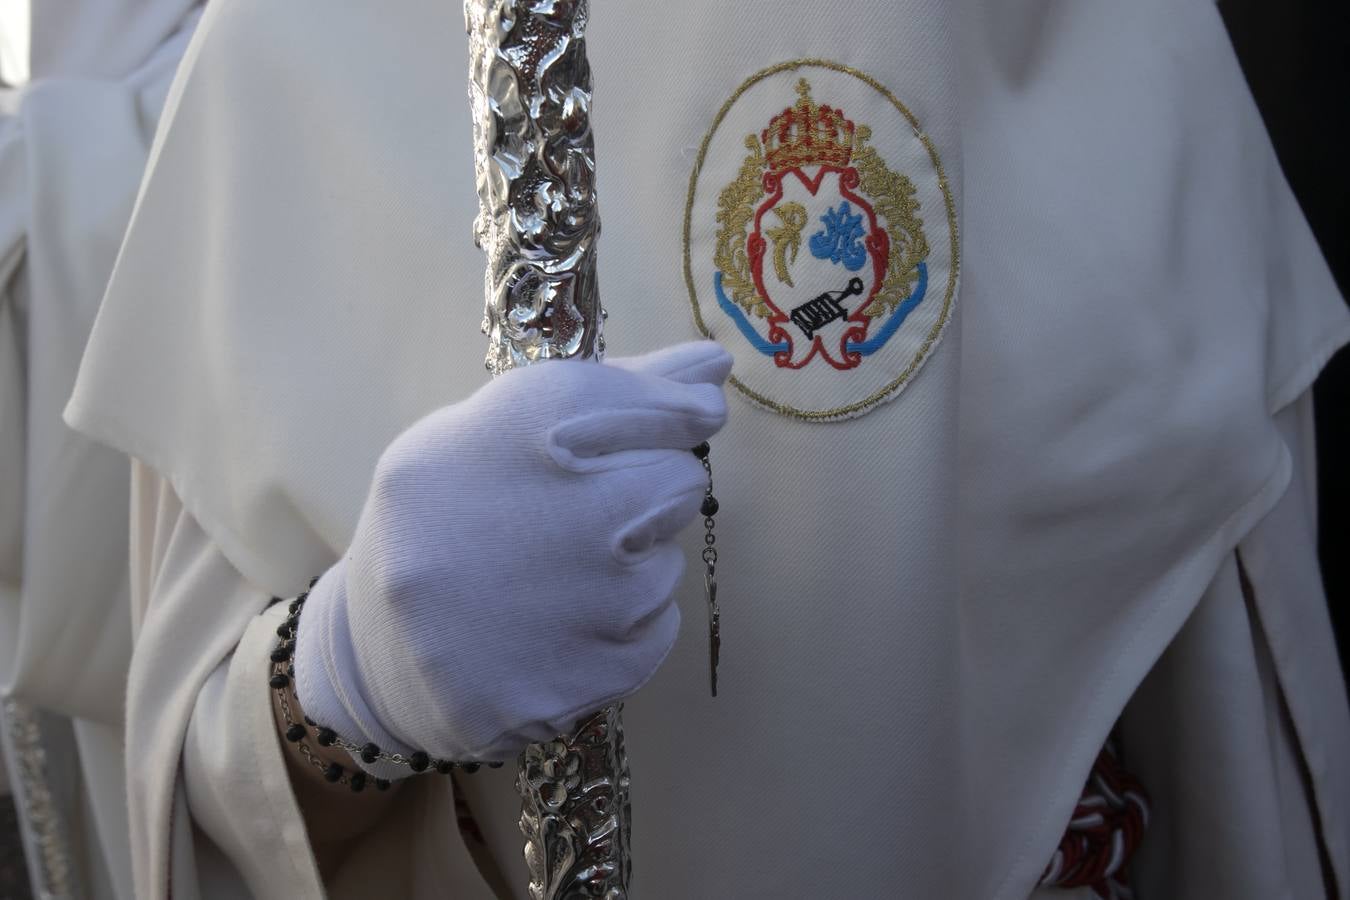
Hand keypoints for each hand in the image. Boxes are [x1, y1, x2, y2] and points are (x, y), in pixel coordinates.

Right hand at [293, 341, 731, 767]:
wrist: (375, 645)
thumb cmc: (448, 512)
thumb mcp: (500, 424)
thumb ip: (618, 385)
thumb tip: (715, 365)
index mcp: (522, 430)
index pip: (668, 408)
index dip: (672, 415)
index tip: (668, 424)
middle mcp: (560, 514)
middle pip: (680, 482)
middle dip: (648, 488)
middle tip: (579, 511)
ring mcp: (577, 608)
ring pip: (667, 563)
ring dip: (630, 565)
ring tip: (550, 575)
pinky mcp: (585, 680)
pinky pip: (657, 631)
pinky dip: (622, 627)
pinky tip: (558, 624)